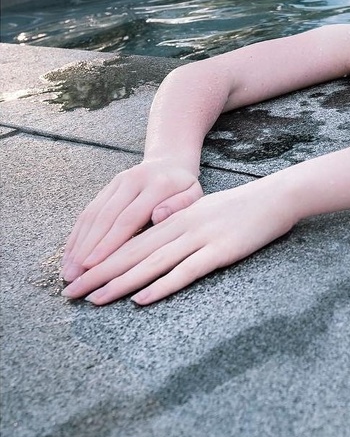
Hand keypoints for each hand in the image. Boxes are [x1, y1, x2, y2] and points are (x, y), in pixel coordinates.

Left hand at [61, 179, 296, 304]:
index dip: (100, 260)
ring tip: (94, 299)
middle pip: (132, 253)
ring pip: (152, 263)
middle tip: (69, 292)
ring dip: (120, 282)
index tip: (76, 276)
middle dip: (98, 273)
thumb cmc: (242, 209)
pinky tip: (142, 299)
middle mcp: (181, 226)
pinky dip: (161, 285)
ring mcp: (200, 238)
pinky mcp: (220, 251)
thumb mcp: (203, 213)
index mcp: (174, 218)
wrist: (276, 197)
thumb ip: (178, 228)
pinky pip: (186, 271)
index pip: (130, 242)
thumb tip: (153, 250)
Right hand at [62, 161, 203, 282]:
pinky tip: (69, 253)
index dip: (109, 243)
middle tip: (74, 275)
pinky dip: (77, 233)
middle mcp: (132, 180)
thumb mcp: (194, 194)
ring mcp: (117, 182)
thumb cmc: (185, 187)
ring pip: (92, 214)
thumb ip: (180, 206)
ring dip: (77, 243)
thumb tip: (158, 216)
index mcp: (157, 185)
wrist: (171, 161)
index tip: (93, 265)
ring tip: (68, 270)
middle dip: (87, 249)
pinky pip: (89, 210)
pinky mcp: (107, 186)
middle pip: (105, 218)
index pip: (128, 218)